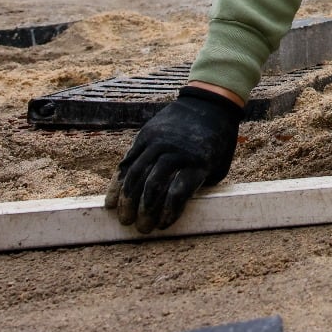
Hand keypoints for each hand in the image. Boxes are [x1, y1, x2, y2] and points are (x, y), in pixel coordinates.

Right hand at [105, 85, 241, 232]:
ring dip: (127, 201)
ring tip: (125, 219)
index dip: (168, 213)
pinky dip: (117, 183)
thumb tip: (176, 211)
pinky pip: (127, 162)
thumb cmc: (218, 141)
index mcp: (198, 162)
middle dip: (144, 212)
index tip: (162, 226)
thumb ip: (200, 186)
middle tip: (141, 229)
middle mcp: (176, 151)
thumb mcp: (219, 165)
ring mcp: (158, 142)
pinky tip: (112, 201)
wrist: (210, 102)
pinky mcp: (144, 136)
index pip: (177, 193)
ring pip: (135, 175)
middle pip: (152, 186)